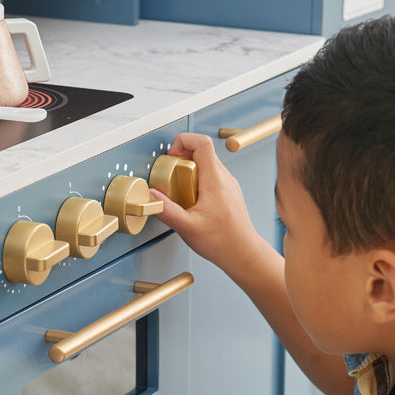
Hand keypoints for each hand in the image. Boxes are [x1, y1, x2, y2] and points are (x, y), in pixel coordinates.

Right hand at [150, 133, 259, 274]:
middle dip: (181, 158)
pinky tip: (191, 201)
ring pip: (206, 163)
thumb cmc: (222, 242)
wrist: (243, 254)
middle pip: (202, 151)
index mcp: (215, 180)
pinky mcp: (228, 192)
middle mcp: (224, 178)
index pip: (202, 143)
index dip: (183, 141)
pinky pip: (210, 176)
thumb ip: (166, 210)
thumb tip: (151, 196)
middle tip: (171, 177)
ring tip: (180, 191)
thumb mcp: (187, 228)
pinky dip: (197, 181)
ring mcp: (228, 184)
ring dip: (189, 170)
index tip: (171, 157)